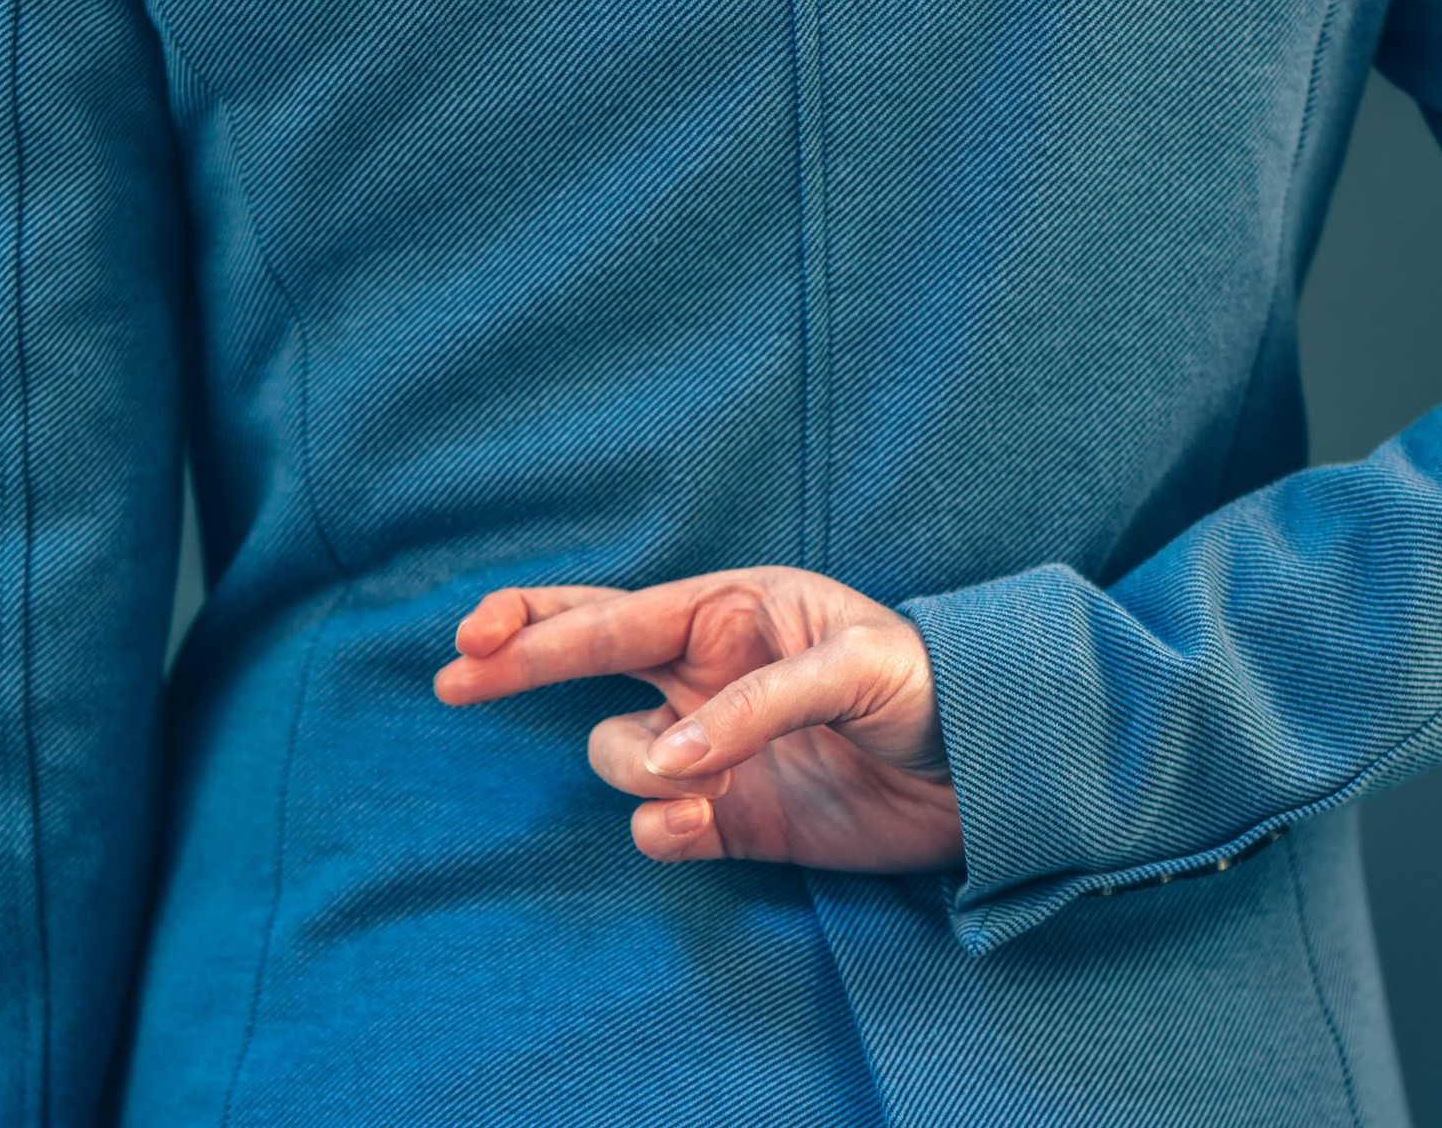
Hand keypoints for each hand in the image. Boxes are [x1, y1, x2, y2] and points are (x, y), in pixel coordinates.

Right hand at [432, 565, 963, 873]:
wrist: (985, 774)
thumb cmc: (930, 686)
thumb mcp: (855, 669)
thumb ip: (756, 703)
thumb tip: (669, 757)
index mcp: (734, 615)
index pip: (618, 614)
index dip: (540, 622)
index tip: (477, 637)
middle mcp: (707, 678)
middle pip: (585, 665)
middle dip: (520, 665)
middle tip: (456, 678)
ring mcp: (712, 750)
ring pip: (619, 760)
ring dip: (641, 772)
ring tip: (705, 782)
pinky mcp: (731, 818)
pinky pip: (659, 826)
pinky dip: (665, 828)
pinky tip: (701, 822)